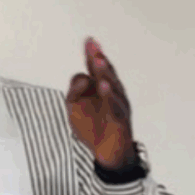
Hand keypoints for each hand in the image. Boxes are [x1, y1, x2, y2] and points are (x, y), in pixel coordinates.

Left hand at [65, 37, 135, 169]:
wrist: (106, 153)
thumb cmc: (92, 127)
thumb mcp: (74, 108)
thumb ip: (74, 91)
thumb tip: (82, 77)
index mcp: (99, 88)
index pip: (95, 68)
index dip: (92, 54)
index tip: (89, 40)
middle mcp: (112, 93)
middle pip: (105, 73)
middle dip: (99, 59)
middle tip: (93, 47)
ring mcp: (117, 105)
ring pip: (112, 86)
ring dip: (105, 73)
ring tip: (98, 61)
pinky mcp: (119, 119)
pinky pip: (114, 106)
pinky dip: (109, 96)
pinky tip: (103, 86)